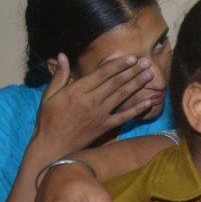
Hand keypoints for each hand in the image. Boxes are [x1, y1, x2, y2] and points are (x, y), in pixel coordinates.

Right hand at [33, 53, 157, 155]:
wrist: (53, 146)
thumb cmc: (49, 119)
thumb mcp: (49, 95)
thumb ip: (59, 76)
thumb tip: (63, 55)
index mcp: (77, 91)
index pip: (102, 74)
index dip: (118, 64)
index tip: (132, 57)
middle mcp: (91, 101)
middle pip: (116, 82)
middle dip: (133, 71)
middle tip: (147, 62)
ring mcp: (100, 115)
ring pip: (122, 96)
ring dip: (137, 84)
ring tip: (150, 75)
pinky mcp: (105, 127)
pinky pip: (125, 116)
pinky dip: (138, 109)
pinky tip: (149, 101)